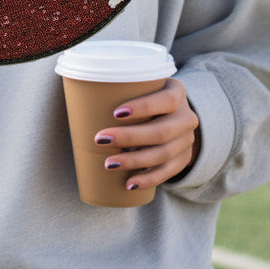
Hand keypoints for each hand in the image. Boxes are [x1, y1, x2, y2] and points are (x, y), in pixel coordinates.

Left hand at [93, 78, 199, 193]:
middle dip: (129, 138)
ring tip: (109, 164)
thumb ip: (125, 86)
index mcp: (177, 93)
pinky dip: (148, 179)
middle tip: (101, 139)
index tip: (115, 113)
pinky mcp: (183, 159)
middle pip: (162, 132)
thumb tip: (82, 93)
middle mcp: (187, 117)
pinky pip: (167, 173)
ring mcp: (187, 141)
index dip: (143, 107)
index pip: (166, 101)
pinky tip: (130, 183)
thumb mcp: (145, 85)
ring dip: (135, 161)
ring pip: (163, 155)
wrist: (177, 113)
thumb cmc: (150, 95)